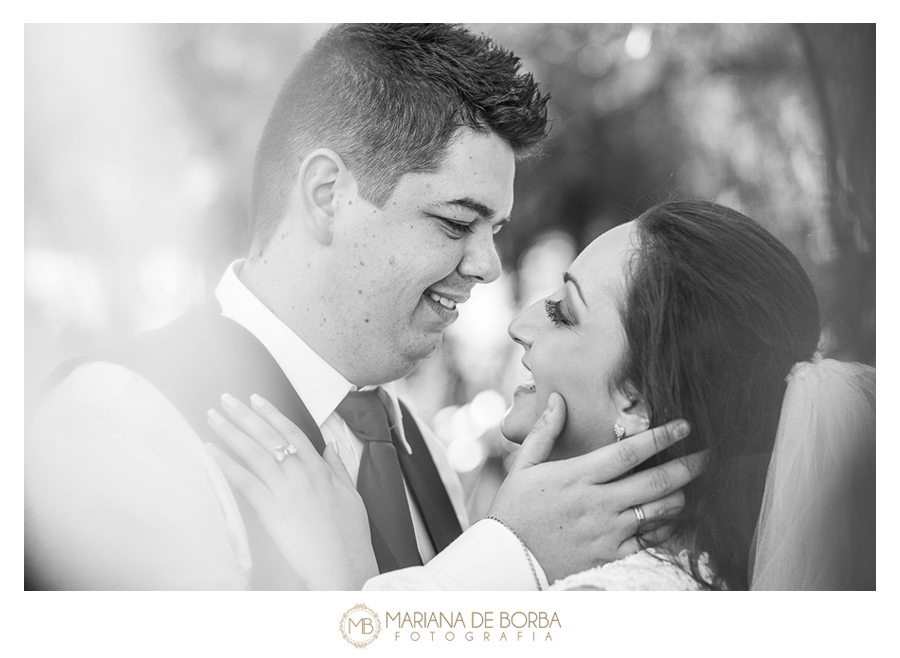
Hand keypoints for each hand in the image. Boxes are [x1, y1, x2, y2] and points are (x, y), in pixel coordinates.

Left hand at [205, 393, 377, 589]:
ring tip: (213, 416)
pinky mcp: (272, 509)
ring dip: (231, 432)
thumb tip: (331, 446)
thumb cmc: (349, 536)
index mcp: (320, 470)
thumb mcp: (350, 495)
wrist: (344, 565)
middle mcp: (302, 474)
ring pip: (254, 452)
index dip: (272, 414)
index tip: (256, 399)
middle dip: (246, 415)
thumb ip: (338, 467)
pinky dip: (226, 464)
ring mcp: (286, 490)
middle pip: (269, 436)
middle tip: (226, 398)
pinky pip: (245, 481)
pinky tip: (211, 451)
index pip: (291, 433)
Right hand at [488, 393, 702, 583]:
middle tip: (708, 456)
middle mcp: (597, 503)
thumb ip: (544, 431)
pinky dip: (665, 528)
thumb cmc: (513, 509)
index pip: (629, 453)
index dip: (661, 437)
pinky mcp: (609, 556)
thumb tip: (559, 399)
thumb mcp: (523, 466)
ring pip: (659, 511)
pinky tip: (670, 518)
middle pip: (655, 482)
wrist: (505, 559)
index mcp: (577, 477)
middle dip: (688, 466)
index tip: (684, 425)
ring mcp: (606, 532)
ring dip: (679, 496)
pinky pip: (649, 541)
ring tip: (690, 485)